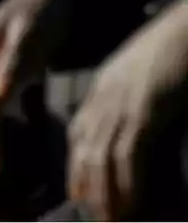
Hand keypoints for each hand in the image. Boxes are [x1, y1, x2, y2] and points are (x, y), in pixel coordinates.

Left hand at [66, 0, 187, 220]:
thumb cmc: (175, 46)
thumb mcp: (143, 73)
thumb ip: (134, 98)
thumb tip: (138, 124)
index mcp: (102, 88)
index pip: (80, 132)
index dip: (78, 164)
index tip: (79, 192)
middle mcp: (104, 97)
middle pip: (84, 149)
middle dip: (86, 185)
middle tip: (93, 217)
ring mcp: (122, 103)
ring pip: (102, 157)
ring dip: (105, 194)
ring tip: (110, 221)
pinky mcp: (145, 109)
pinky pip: (130, 153)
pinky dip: (128, 183)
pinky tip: (131, 206)